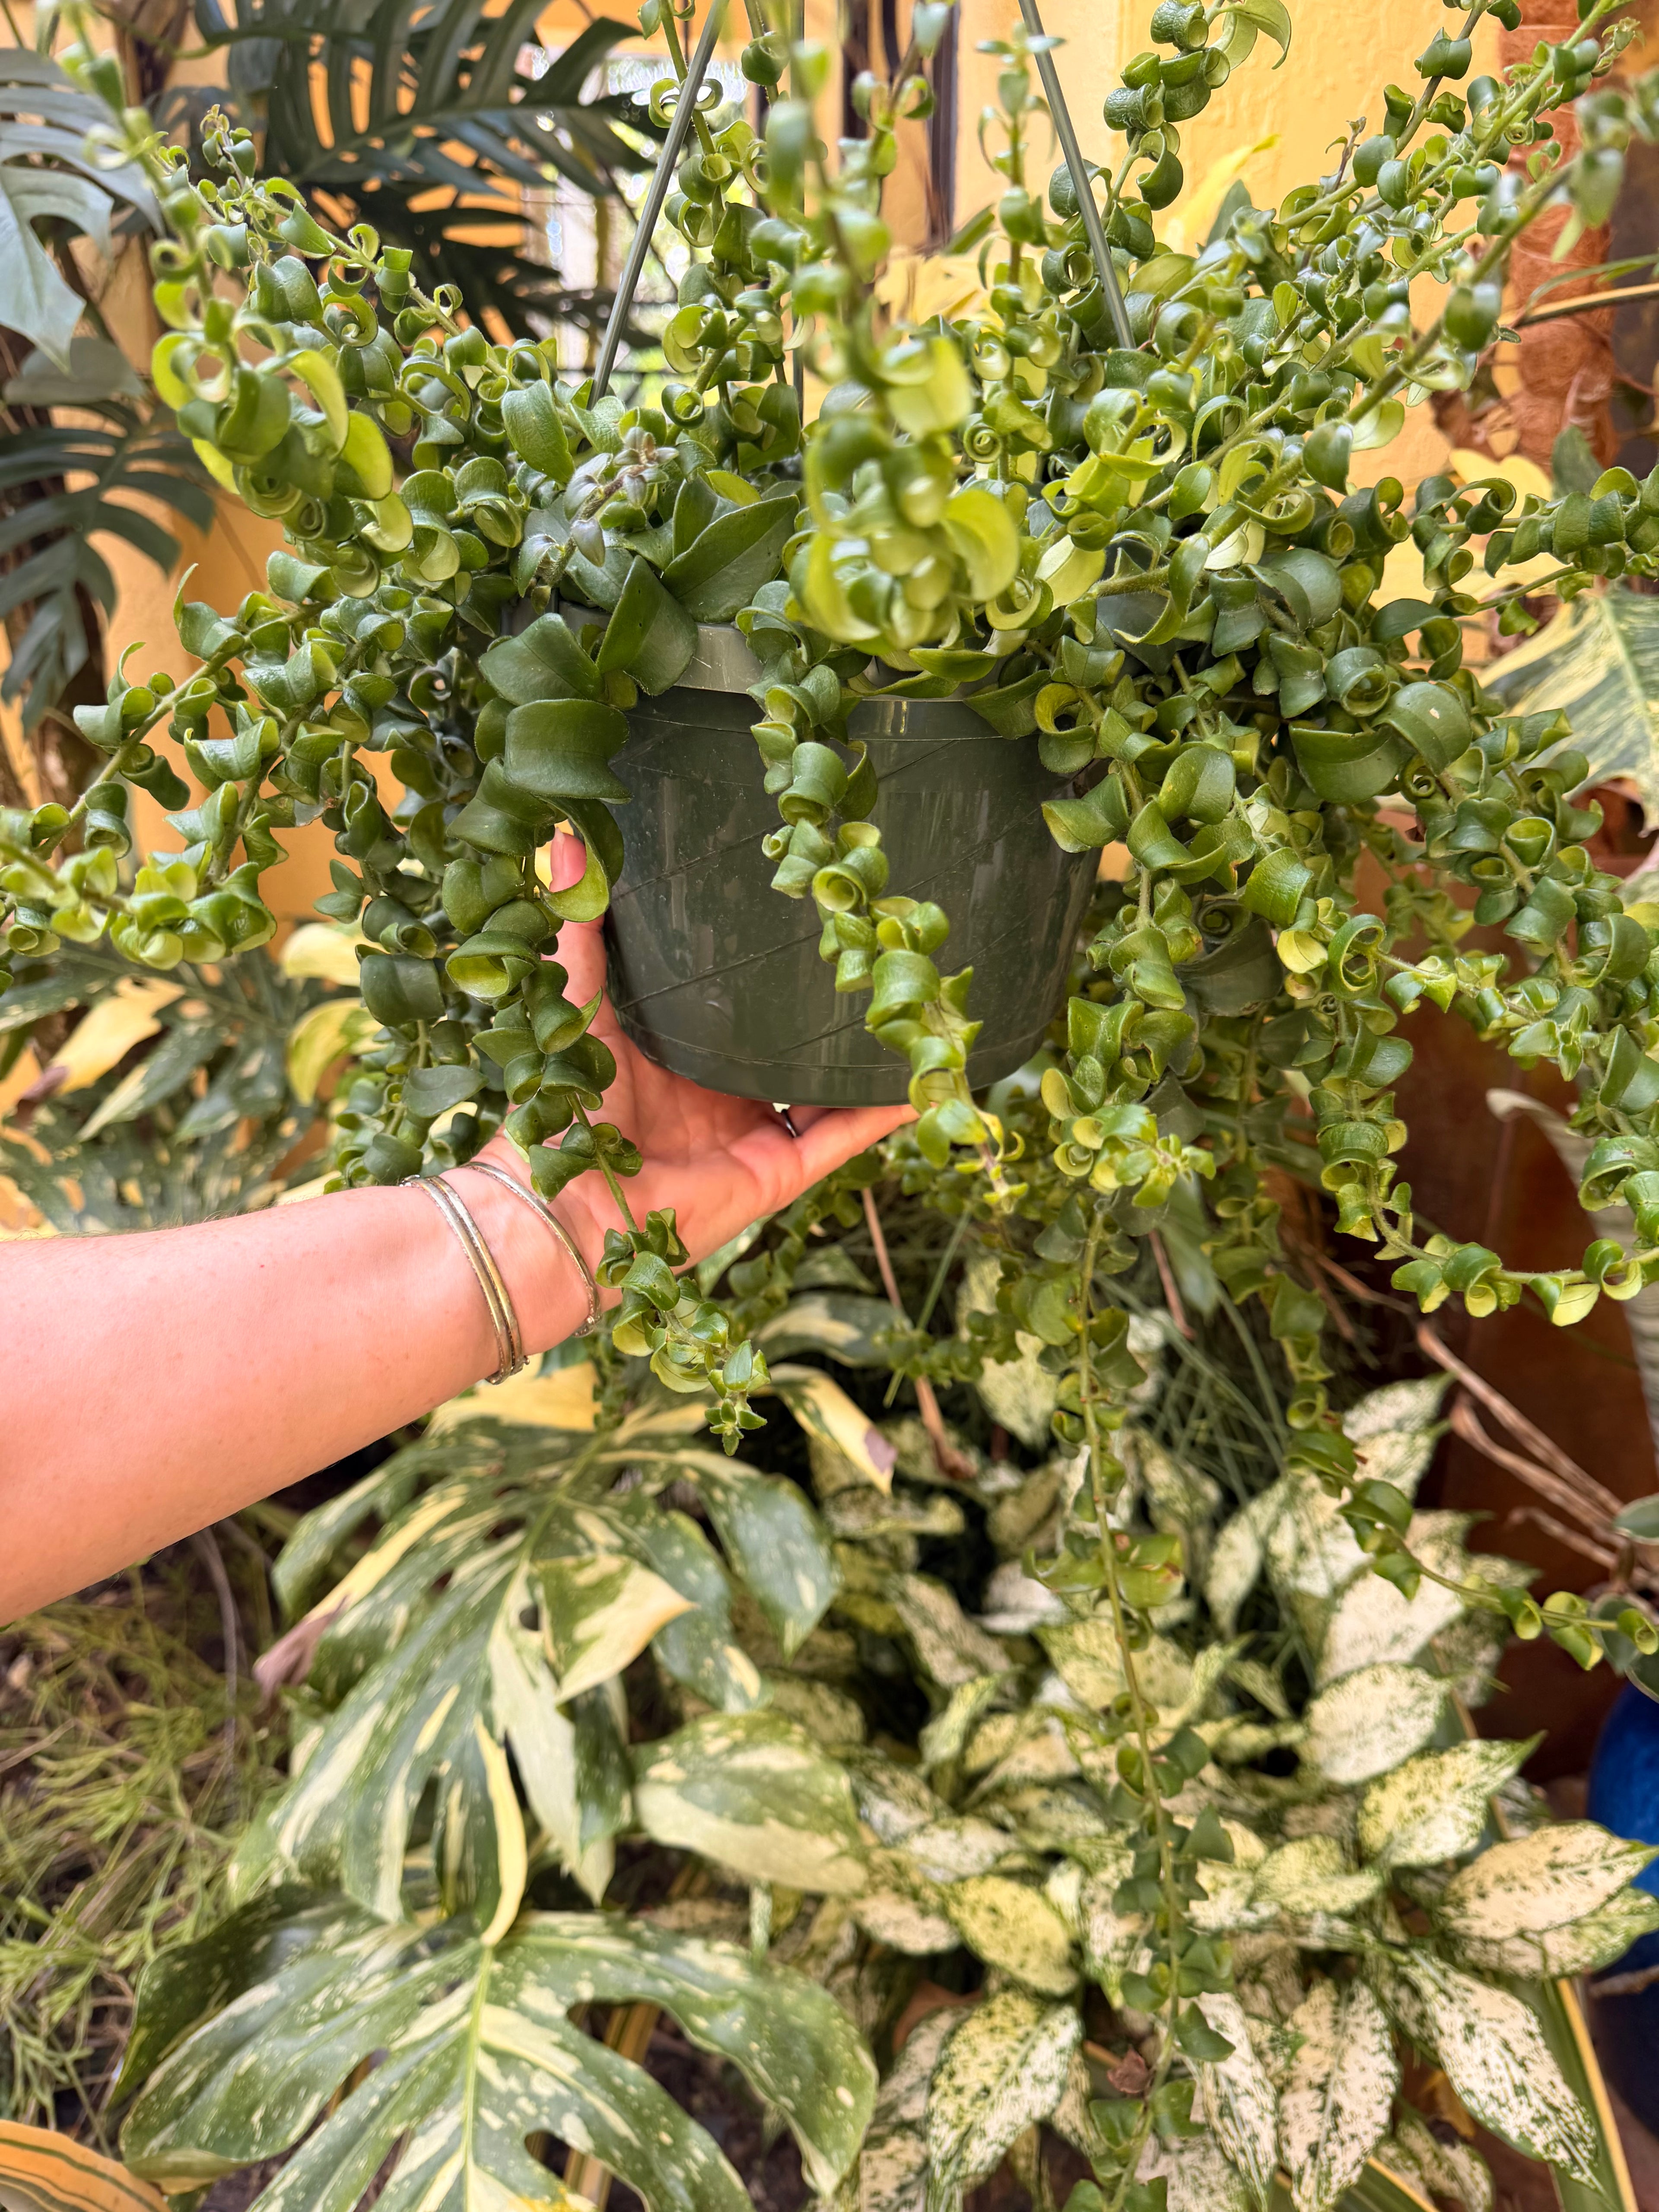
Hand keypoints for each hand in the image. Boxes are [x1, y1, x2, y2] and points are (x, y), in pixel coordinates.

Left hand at [476, 832, 913, 1279]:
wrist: (563, 1204)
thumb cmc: (558, 1106)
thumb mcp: (575, 1002)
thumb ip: (578, 929)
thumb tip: (562, 837)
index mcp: (679, 1054)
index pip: (738, 1004)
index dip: (772, 967)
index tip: (808, 913)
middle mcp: (722, 1094)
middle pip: (791, 1045)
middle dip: (833, 1007)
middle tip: (876, 949)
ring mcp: (753, 1134)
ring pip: (828, 1088)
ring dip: (869, 1054)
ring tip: (915, 1005)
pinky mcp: (777, 1171)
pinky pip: (842, 1136)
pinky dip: (881, 1109)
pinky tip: (920, 1075)